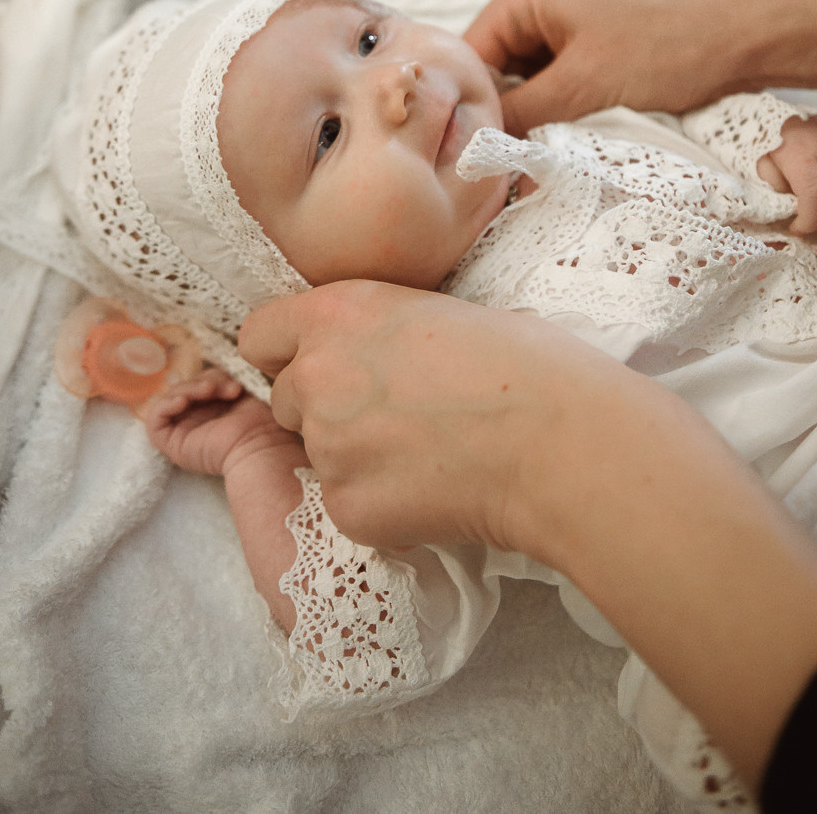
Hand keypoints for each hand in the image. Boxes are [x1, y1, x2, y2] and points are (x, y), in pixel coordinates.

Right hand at [142, 369, 302, 475]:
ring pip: (172, 398)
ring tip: (211, 390)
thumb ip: (223, 378)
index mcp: (216, 410)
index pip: (200, 382)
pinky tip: (183, 402)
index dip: (213, 375)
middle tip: (229, 388)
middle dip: (205, 380)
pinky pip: (155, 420)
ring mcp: (185, 432)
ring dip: (190, 388)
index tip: (234, 382)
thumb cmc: (262, 421)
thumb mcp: (242, 389)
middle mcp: (199, 421)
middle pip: (186, 388)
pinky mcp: (172, 445)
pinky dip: (165, 405)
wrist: (261, 444)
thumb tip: (209, 372)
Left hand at [238, 281, 616, 558]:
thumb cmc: (525, 362)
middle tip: (393, 413)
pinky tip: (434, 488)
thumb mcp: (440, 310)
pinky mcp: (346, 507)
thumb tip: (380, 348)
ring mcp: (327, 446)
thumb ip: (383, 328)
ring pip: (318, 453)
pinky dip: (380, 501)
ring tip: (426, 452)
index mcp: (339, 311)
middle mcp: (317, 374)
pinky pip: (346, 502)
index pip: (259, 332)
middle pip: (285, 397)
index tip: (321, 362)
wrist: (557, 441)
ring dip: (355, 455)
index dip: (288, 350)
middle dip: (324, 406)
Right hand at [465, 0, 747, 133]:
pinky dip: (563, 114)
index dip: (471, 109)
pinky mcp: (598, 47)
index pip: (468, 58)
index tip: (478, 160)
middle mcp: (541, 2)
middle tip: (512, 167)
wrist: (749, 36)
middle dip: (506, 117)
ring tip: (545, 156)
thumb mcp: (583, 87)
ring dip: (538, 120)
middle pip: (496, 72)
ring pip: (529, 85)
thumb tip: (473, 152)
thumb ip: (521, 117)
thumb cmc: (668, 46)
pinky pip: (560, 85)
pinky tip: (574, 142)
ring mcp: (570, 24)